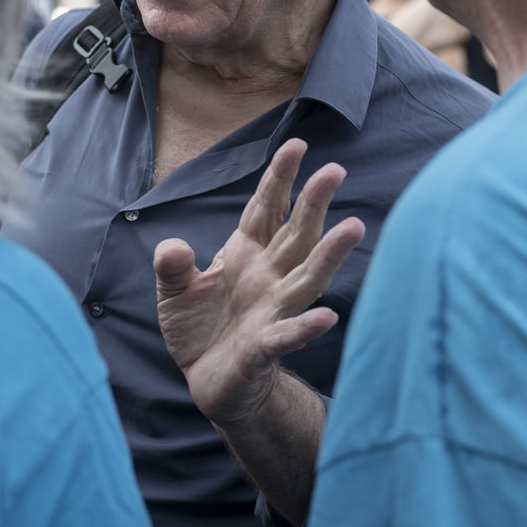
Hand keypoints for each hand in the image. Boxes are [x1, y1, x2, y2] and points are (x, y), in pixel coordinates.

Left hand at [154, 138, 365, 427]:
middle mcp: (267, 277)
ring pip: (306, 277)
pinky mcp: (264, 348)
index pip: (265, 209)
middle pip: (296, 233)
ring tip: (354, 227)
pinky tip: (327, 318)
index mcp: (246, 253)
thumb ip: (173, 266)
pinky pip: (287, 335)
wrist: (209, 382)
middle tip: (335, 170)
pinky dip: (305, 327)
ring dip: (329, 254)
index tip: (296, 144)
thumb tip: (172, 247)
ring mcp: (271, 311)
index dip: (280, 178)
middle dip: (313, 202)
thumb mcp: (174, 291)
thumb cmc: (199, 329)